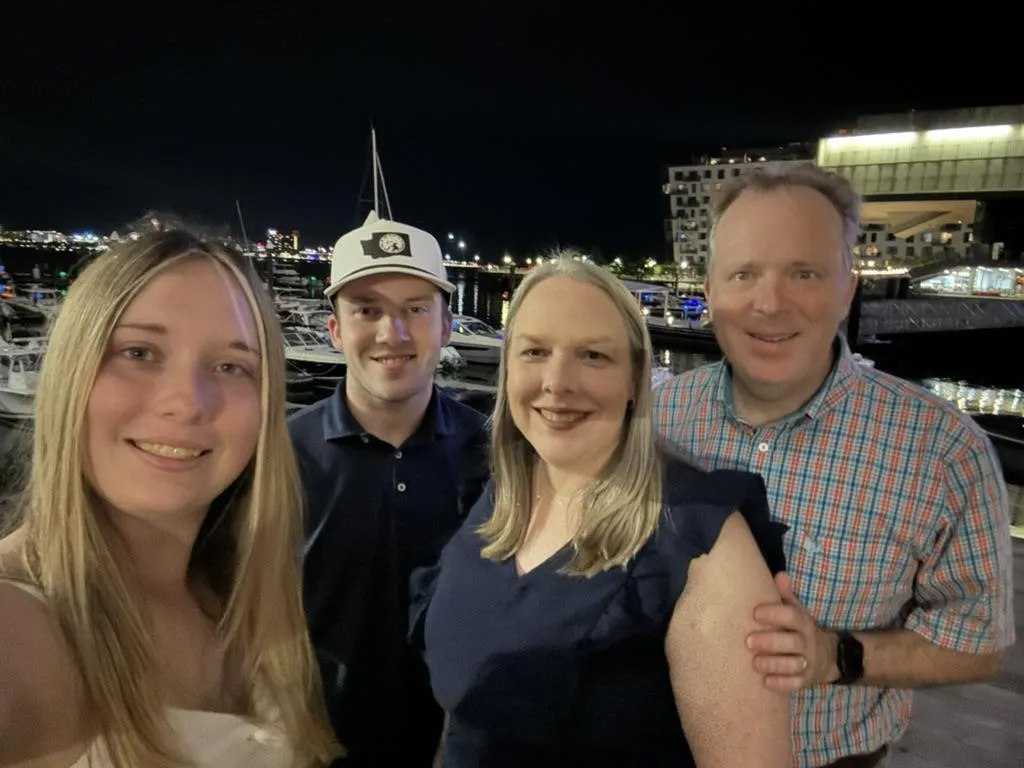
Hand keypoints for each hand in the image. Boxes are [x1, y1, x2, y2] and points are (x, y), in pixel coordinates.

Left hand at [746, 572, 839, 691]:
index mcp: (803, 623)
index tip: (755, 613)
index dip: (774, 614)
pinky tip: (765, 681)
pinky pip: (795, 684)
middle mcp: (807, 642)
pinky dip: (781, 683)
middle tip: (748, 641)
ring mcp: (808, 663)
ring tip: (755, 662)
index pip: (791, 616)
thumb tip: (780, 574)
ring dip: (773, 664)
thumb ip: (786, 595)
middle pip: (791, 642)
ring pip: (793, 665)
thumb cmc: (799, 630)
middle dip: (770, 641)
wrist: (827, 657)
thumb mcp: (796, 611)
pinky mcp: (805, 680)